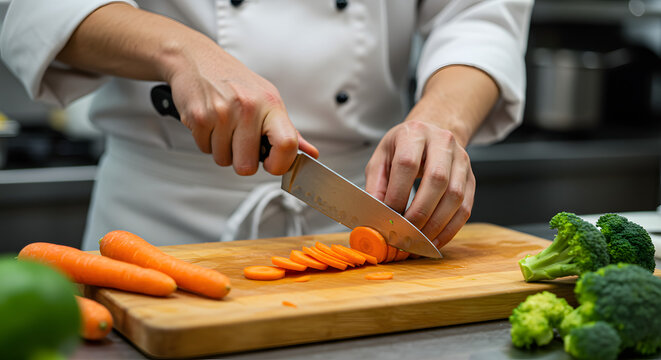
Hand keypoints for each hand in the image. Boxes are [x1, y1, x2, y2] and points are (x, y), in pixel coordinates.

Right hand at [164, 39, 317, 174]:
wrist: (195, 58)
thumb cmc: (234, 80)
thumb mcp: (267, 99)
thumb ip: (288, 130)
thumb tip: (310, 153)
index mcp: (270, 104)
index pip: (287, 145)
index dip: (280, 164)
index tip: (272, 164)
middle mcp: (248, 107)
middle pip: (247, 165)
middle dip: (242, 159)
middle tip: (240, 140)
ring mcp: (222, 113)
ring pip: (223, 160)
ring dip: (222, 149)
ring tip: (223, 126)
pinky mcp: (198, 117)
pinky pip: (205, 150)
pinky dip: (206, 141)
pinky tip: (210, 122)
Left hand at [365, 120, 474, 248]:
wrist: (429, 135)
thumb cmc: (401, 149)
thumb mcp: (382, 158)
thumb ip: (376, 185)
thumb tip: (376, 214)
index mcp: (414, 133)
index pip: (407, 164)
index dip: (398, 194)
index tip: (389, 216)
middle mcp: (443, 142)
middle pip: (437, 180)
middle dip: (419, 213)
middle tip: (404, 233)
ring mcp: (461, 160)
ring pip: (455, 196)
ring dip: (436, 224)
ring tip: (418, 241)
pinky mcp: (471, 178)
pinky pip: (466, 207)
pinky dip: (450, 228)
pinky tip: (434, 240)